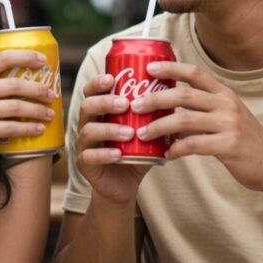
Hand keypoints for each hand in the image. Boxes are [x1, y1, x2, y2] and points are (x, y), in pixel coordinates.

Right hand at [0, 50, 55, 158]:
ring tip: (50, 113)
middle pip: (15, 85)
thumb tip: (21, 74)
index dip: (26, 56)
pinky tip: (38, 129)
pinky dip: (28, 129)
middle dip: (38, 89)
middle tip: (52, 93)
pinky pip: (10, 128)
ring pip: (16, 108)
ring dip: (37, 111)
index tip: (44, 60)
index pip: (3, 58)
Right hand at [74, 73, 151, 205]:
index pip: (91, 91)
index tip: (112, 78)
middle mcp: (88, 124)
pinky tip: (118, 154)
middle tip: (125, 104)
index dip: (98, 83)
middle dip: (105, 102)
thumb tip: (179, 95)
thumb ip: (156, 115)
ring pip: (88, 131)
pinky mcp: (84, 164)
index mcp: (99, 112)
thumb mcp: (145, 130)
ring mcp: (83, 145)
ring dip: (109, 129)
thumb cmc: (134, 152)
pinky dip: (104, 154)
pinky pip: (89, 157)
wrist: (125, 184)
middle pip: (87, 106)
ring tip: (129, 133)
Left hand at [132, 61, 262, 192]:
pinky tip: (167, 154)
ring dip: (159, 126)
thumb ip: (201, 111)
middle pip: (184, 94)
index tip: (149, 68)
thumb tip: (167, 111)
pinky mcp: (228, 146)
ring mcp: (229, 124)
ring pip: (184, 119)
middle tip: (135, 104)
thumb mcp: (227, 117)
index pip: (195, 73)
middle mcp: (226, 104)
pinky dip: (176, 149)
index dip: (171, 68)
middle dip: (155, 98)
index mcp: (224, 94)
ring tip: (142, 133)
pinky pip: (194, 145)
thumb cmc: (245, 141)